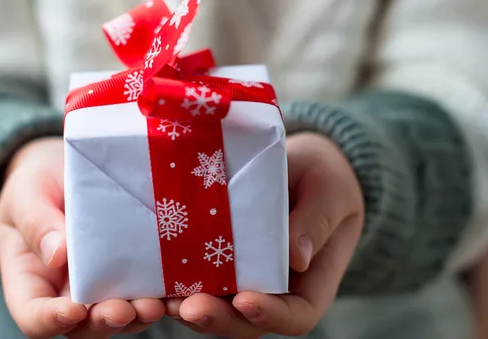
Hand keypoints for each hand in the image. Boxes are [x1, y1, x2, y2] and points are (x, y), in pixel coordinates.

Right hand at [0, 138, 165, 338]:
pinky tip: (177, 289)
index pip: (34, 316)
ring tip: (155, 304)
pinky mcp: (132, 271)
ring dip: (137, 315)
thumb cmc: (36, 184)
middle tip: (123, 310)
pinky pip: (145, 289)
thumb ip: (36, 222)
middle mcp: (66, 293)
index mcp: (31, 282)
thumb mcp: (27, 195)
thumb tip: (57, 254)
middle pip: (82, 325)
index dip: (51, 320)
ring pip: (118, 314)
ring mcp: (102, 285)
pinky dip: (161, 294)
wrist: (67, 170)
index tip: (73, 309)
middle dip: (103, 321)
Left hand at [165, 133, 363, 337]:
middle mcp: (275, 289)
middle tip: (190, 307)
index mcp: (310, 282)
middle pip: (247, 321)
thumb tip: (296, 259)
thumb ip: (317, 220)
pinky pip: (199, 276)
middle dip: (218, 318)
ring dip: (190, 306)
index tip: (246, 301)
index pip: (296, 315)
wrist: (301, 165)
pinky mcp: (220, 258)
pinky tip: (156, 272)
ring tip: (163, 299)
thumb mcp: (330, 191)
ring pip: (217, 305)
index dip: (271, 316)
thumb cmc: (325, 178)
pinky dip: (178, 280)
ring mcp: (244, 276)